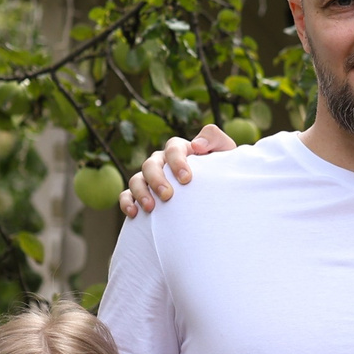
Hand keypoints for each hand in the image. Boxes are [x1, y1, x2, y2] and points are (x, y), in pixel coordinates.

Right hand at [117, 123, 237, 215]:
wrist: (219, 195)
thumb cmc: (222, 173)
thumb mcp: (226, 153)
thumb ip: (215, 140)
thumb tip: (196, 144)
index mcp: (181, 150)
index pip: (173, 148)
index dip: (177, 161)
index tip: (186, 179)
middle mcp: (162, 162)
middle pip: (151, 164)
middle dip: (157, 179)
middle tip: (167, 195)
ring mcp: (150, 178)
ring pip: (136, 178)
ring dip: (141, 192)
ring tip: (151, 208)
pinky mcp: (143, 194)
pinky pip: (127, 195)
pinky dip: (127, 202)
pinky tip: (134, 213)